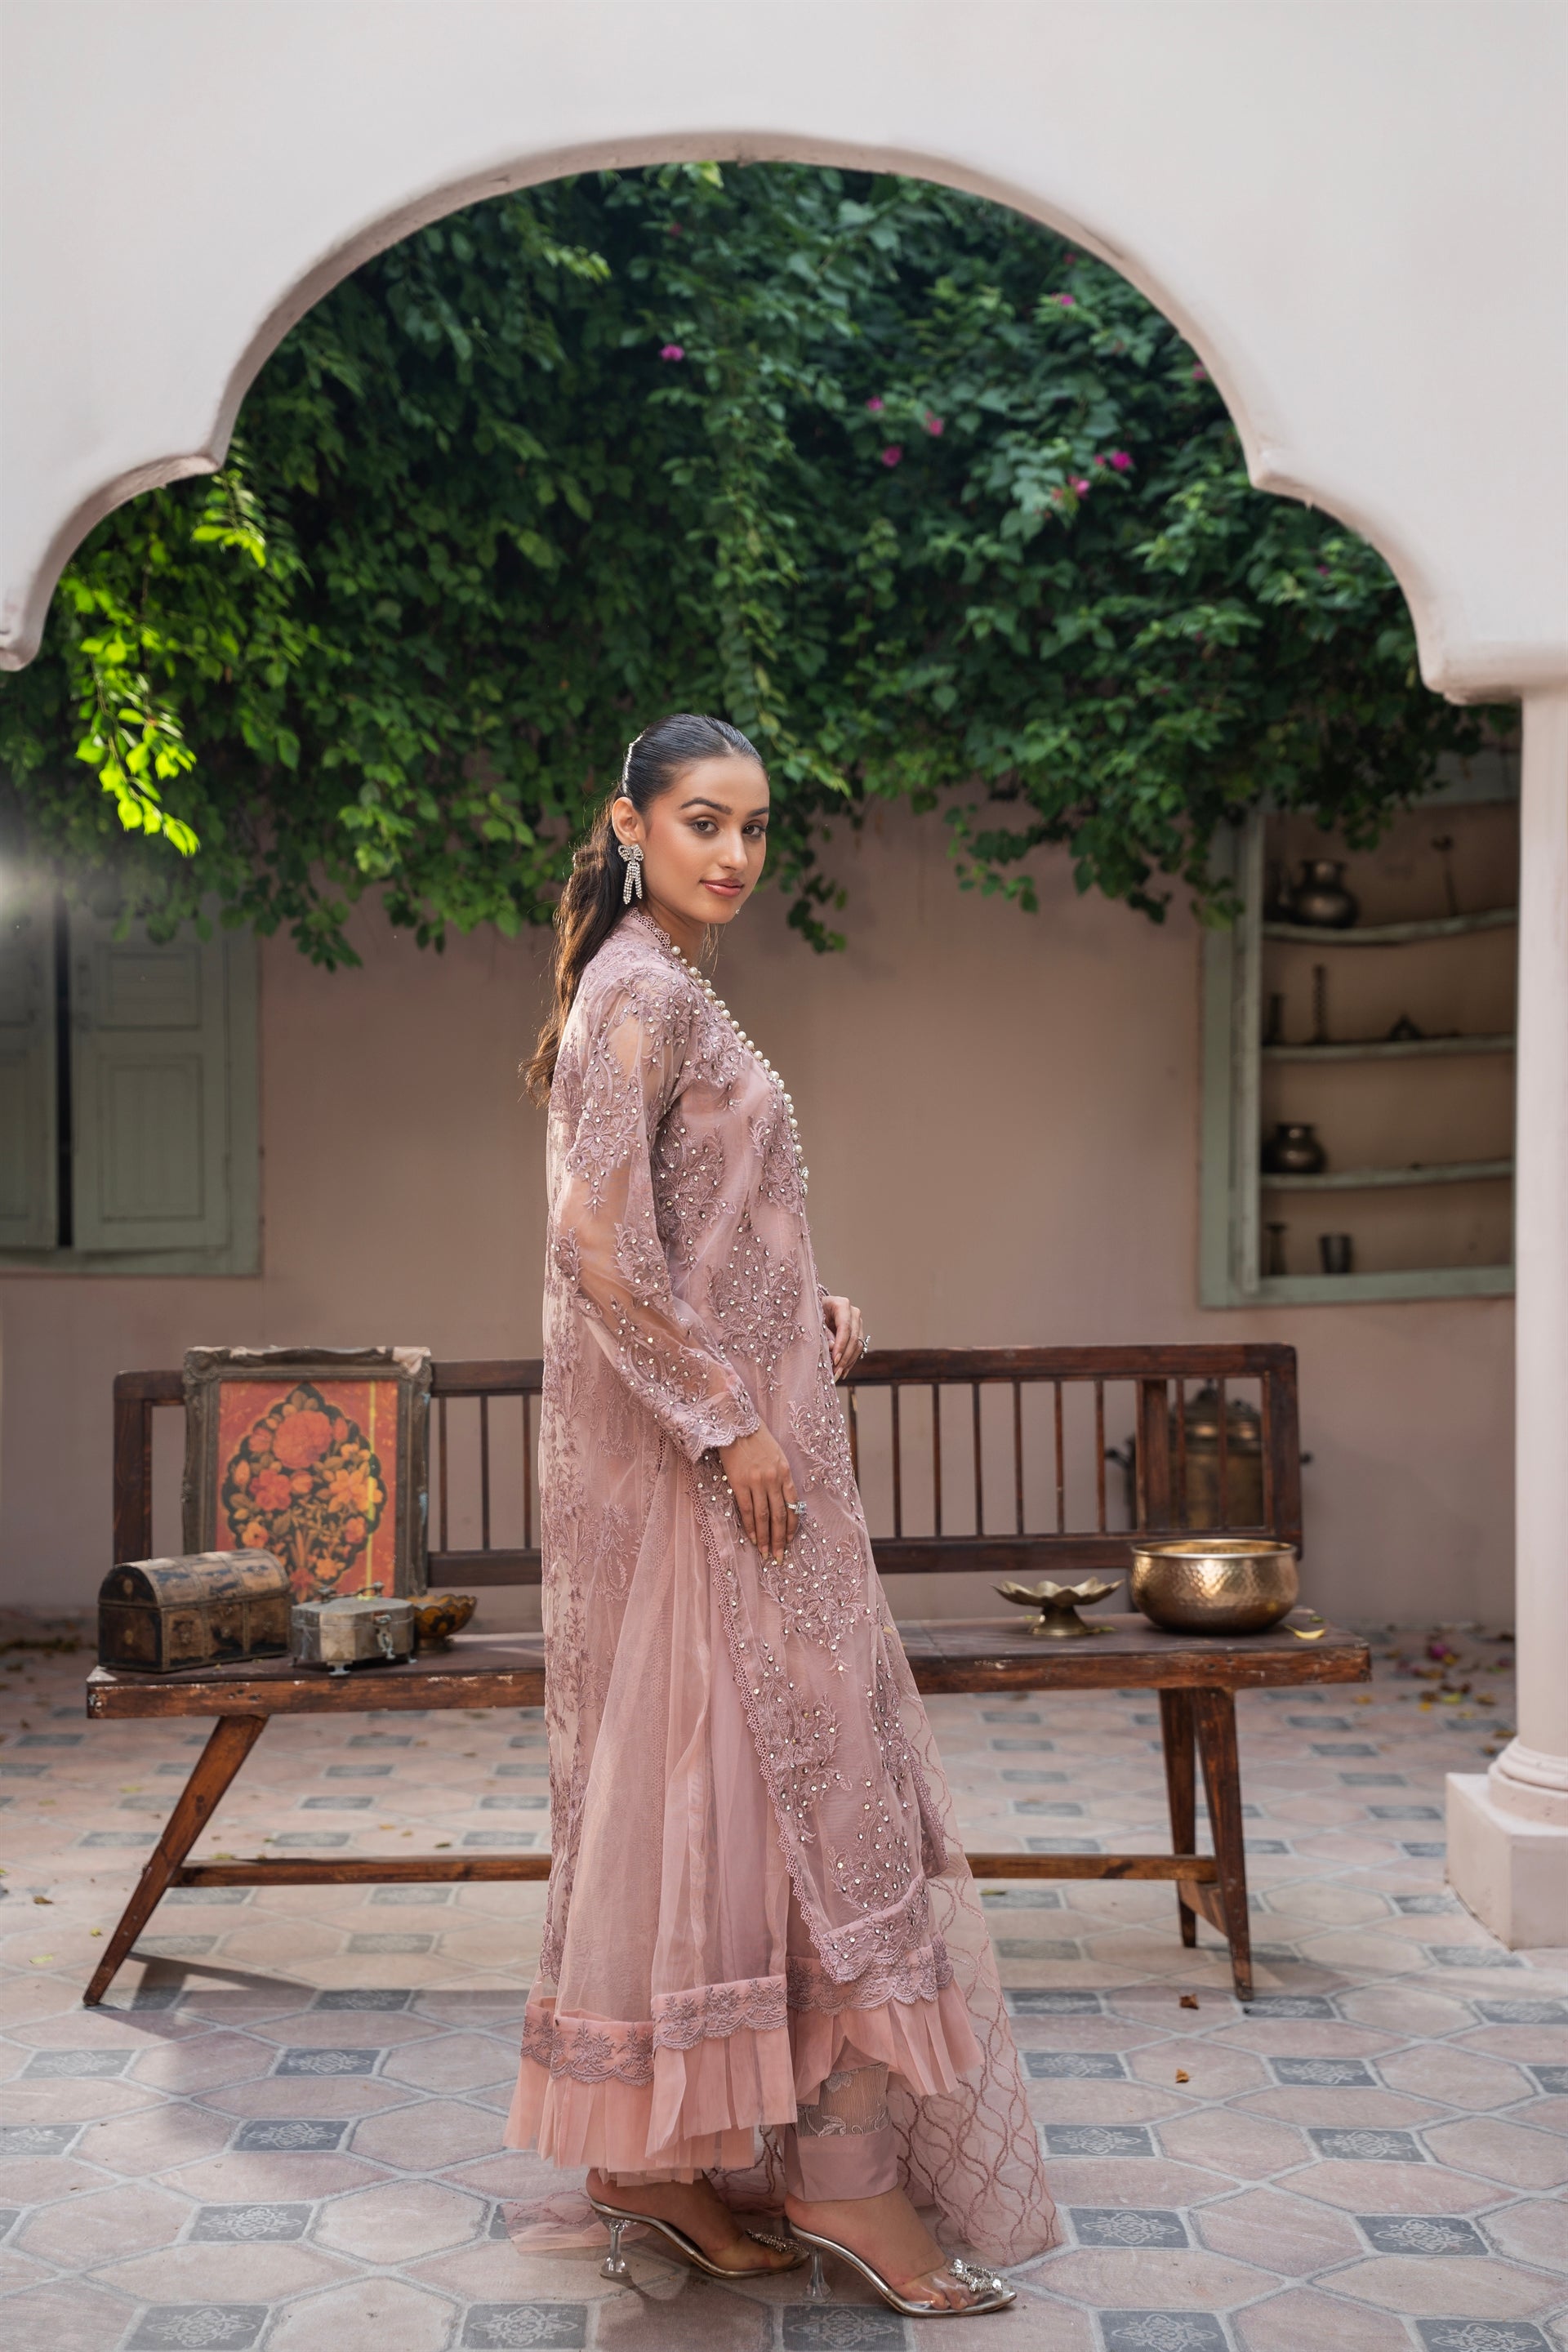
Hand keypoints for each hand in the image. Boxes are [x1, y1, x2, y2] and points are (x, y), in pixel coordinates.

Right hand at [719, 1425, 799, 1563]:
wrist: (736, 1425)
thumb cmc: (757, 1440)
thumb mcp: (777, 1456)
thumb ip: (781, 1477)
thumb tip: (783, 1502)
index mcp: (785, 1473)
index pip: (793, 1506)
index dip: (792, 1526)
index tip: (790, 1541)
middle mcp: (773, 1479)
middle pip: (779, 1516)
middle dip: (780, 1539)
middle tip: (780, 1556)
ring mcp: (757, 1482)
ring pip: (763, 1517)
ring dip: (766, 1538)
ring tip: (766, 1553)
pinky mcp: (739, 1483)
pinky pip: (746, 1510)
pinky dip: (750, 1527)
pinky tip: (752, 1538)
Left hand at [822, 1294, 866, 1378]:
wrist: (816, 1307)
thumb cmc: (812, 1311)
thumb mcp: (814, 1320)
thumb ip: (823, 1333)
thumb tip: (833, 1348)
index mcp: (841, 1304)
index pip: (844, 1327)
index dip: (841, 1345)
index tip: (835, 1360)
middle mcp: (853, 1313)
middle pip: (853, 1338)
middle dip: (844, 1357)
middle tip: (836, 1372)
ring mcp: (858, 1322)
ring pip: (857, 1345)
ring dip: (848, 1362)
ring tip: (838, 1374)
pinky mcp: (858, 1332)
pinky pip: (857, 1348)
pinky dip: (850, 1361)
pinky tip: (843, 1371)